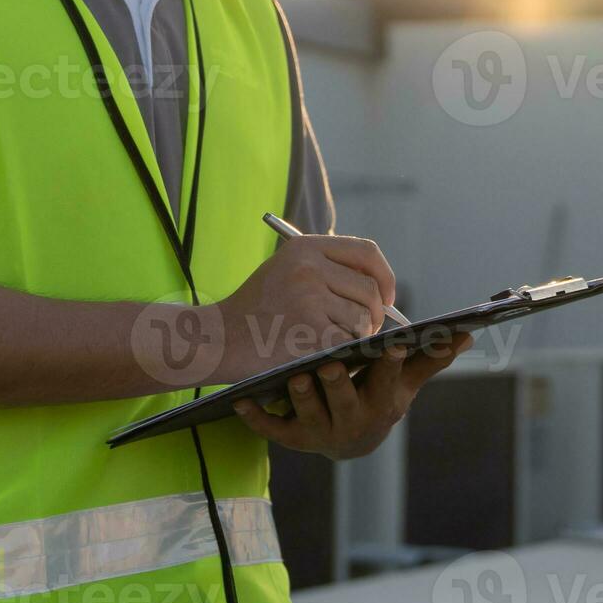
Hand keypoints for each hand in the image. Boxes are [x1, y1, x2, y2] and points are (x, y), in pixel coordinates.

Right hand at [205, 234, 394, 383]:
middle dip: (375, 314)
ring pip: (363, 318)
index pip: (367, 253)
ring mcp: (309, 299)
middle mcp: (309, 267)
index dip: (384, 276)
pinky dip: (344, 352)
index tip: (385, 296)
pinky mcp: (310, 332)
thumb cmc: (256, 311)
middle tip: (363, 330)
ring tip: (333, 341)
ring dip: (357, 336)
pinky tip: (324, 354)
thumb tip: (383, 288)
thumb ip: (330, 270)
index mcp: (305, 247)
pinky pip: (350, 342)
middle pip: (370, 289)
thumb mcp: (287, 272)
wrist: (217, 340)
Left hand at [232, 333, 472, 459]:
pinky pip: (271, 430)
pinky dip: (256, 419)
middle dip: (338, 386)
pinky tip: (241, 402)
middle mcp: (351, 421)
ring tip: (293, 376)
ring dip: (300, 397)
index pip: (388, 381)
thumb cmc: (378, 399)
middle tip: (329, 364)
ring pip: (308, 414)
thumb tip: (468, 334)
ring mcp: (320, 432)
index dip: (389, 365)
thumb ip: (430, 360)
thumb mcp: (404, 384)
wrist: (349, 441)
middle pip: (344, 403)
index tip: (392, 344)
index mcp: (381, 403)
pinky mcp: (292, 438)